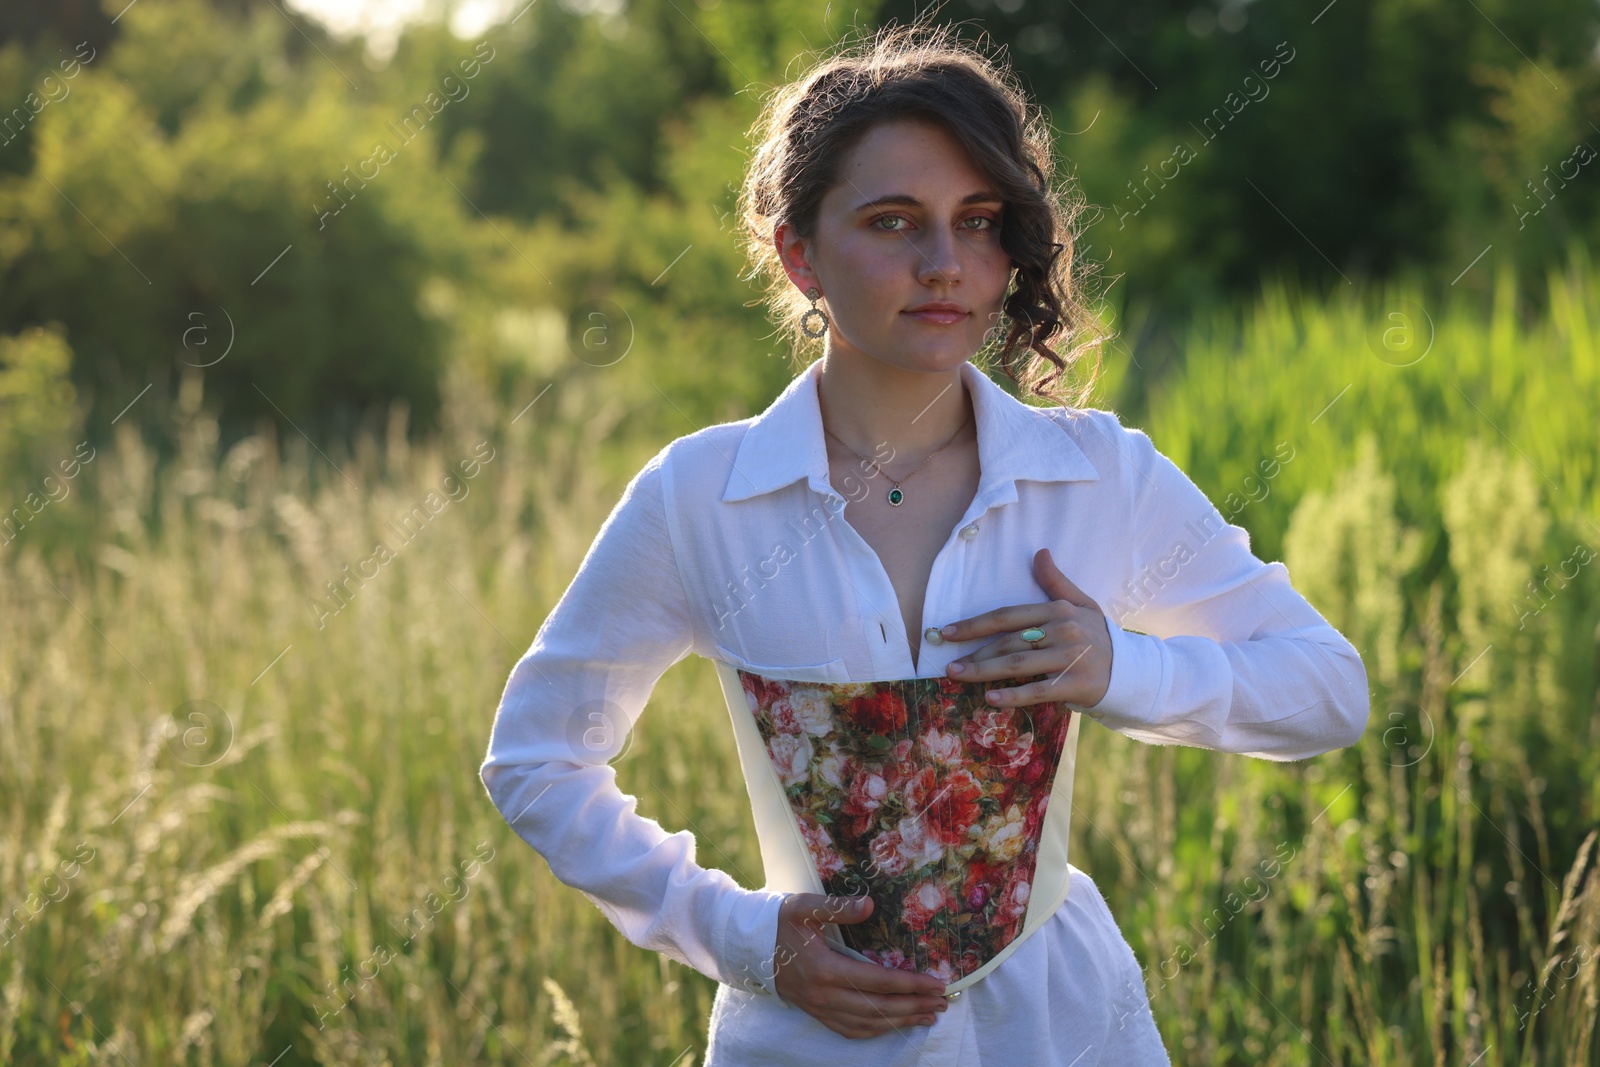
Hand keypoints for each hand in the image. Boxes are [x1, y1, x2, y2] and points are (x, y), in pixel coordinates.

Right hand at [772, 892, 949, 1038]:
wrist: (746, 945)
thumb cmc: (778, 921)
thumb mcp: (804, 906)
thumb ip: (837, 907)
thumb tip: (869, 904)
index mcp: (825, 968)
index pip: (878, 981)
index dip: (910, 984)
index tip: (936, 983)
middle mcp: (824, 995)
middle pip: (878, 1008)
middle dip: (914, 1006)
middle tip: (942, 1003)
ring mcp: (819, 1007)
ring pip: (867, 1023)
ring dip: (900, 1021)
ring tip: (928, 1016)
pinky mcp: (815, 1012)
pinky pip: (850, 1030)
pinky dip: (876, 1031)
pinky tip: (893, 1025)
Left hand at [940, 548, 1111, 707]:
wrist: (1132, 671)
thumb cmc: (1100, 637)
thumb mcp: (1082, 604)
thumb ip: (1056, 582)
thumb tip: (1039, 552)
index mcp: (1059, 610)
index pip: (1008, 616)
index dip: (975, 624)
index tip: (948, 632)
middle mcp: (1063, 631)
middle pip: (1009, 642)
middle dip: (975, 653)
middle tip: (950, 665)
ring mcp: (1069, 658)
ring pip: (1018, 665)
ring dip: (984, 671)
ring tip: (959, 676)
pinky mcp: (1075, 684)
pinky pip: (1038, 691)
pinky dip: (1013, 695)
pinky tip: (991, 698)